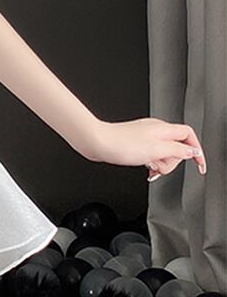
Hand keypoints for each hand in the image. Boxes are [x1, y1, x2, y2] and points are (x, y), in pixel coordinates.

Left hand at [79, 117, 205, 180]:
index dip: (197, 150)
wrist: (97, 143)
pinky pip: (152, 154)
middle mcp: (155, 130)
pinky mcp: (136, 143)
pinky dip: (152, 163)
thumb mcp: (156, 150)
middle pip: (177, 147)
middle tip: (160, 166)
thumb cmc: (121, 144)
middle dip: (172, 161)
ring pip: (164, 153)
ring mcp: (145, 136)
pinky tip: (145, 168)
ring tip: (149, 167)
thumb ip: (178, 150)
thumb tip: (193, 152)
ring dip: (160, 164)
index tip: (199, 166)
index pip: (189, 135)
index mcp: (163, 129)